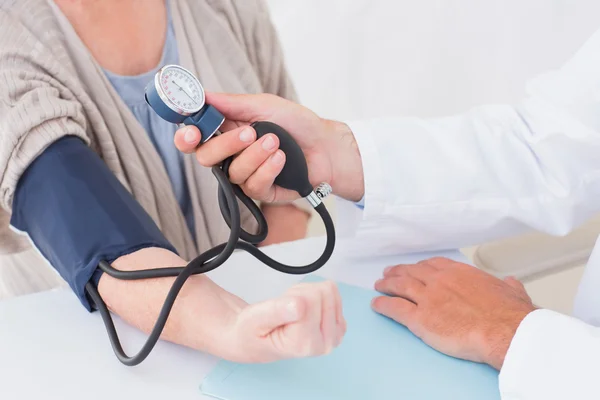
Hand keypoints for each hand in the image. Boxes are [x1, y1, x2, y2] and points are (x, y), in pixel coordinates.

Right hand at [174, 93, 364, 201]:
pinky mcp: (261, 190)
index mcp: (226, 131)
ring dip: (255, 155)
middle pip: (206, 157)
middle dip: (226, 144)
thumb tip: (202, 94)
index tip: (192, 132)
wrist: (325, 146)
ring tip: (277, 143)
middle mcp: (231, 154)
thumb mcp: (264, 105)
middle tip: (250, 133)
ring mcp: (245, 174)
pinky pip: (252, 185)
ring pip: (232, 172)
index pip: (195, 137)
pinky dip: (268, 170)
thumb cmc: (297, 124)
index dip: (186, 136)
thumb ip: (231, 104)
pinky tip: (282, 159)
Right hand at [224, 281, 345, 362]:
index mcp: (303, 343)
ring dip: (309, 294)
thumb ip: (276, 311)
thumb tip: (300, 305)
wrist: (255, 340)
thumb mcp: (255, 318)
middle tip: (286, 308)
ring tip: (293, 309)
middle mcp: (324, 344)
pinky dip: (317, 296)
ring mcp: (334, 337)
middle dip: (302, 294)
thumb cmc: (253, 330)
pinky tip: (304, 309)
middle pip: (324, 293)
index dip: (293, 295)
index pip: (311, 298)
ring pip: (330, 291)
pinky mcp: (338, 328)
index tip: (280, 309)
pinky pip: (334, 294)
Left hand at [371, 257, 535, 369]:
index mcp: (460, 273)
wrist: (504, 330)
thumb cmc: (510, 315)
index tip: (415, 268)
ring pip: (400, 286)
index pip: (434, 265)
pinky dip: (383, 305)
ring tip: (379, 285)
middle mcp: (440, 281)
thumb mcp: (514, 293)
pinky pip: (395, 308)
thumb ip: (509, 287)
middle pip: (412, 272)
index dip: (421, 266)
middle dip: (399, 272)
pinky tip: (376, 304)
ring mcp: (428, 298)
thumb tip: (511, 283)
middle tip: (389, 273)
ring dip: (387, 285)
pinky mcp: (420, 319)